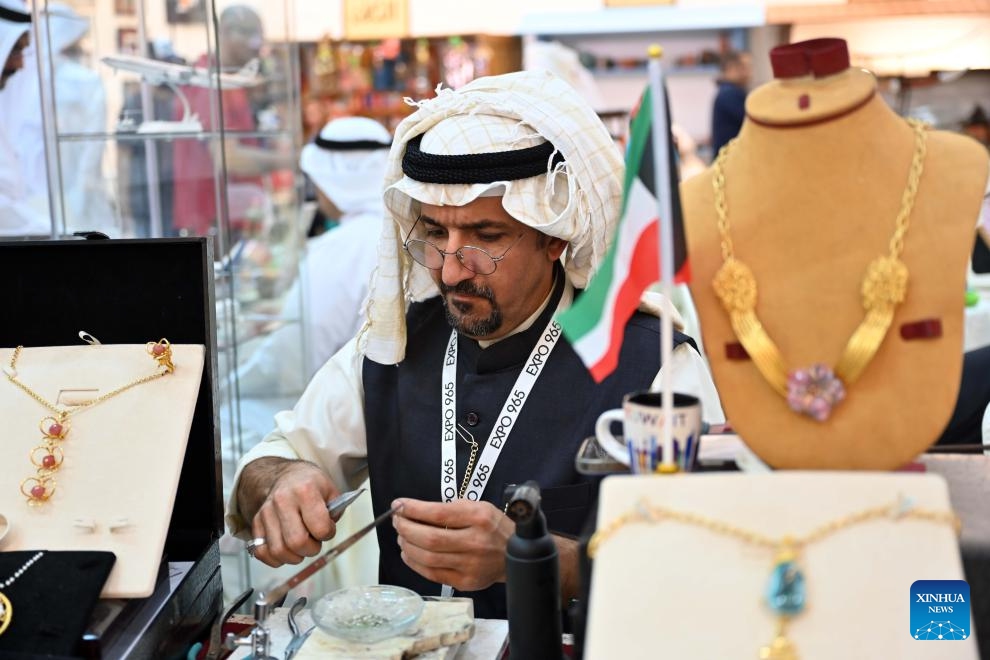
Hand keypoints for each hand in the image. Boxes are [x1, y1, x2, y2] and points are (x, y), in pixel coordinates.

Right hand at [247, 460, 339, 566]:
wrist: (288, 477)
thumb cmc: (311, 486)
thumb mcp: (331, 491)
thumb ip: (335, 513)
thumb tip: (327, 532)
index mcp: (305, 490)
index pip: (320, 527)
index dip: (328, 533)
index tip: (327, 529)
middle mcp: (282, 500)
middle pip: (296, 542)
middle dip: (311, 549)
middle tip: (314, 541)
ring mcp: (266, 512)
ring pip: (278, 551)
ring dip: (294, 556)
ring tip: (301, 546)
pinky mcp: (256, 522)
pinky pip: (261, 552)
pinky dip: (275, 559)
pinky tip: (286, 551)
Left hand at [392, 498, 513, 591]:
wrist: (515, 555)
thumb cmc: (493, 527)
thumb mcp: (478, 507)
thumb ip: (450, 508)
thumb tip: (414, 511)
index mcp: (479, 518)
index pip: (438, 514)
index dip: (413, 509)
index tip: (398, 505)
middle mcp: (475, 542)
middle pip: (429, 538)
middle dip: (406, 528)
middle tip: (397, 521)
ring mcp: (470, 565)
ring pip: (427, 558)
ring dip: (407, 546)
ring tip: (402, 537)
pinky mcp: (465, 582)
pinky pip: (432, 574)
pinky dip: (415, 563)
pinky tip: (409, 553)